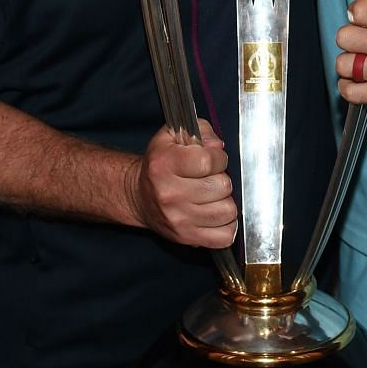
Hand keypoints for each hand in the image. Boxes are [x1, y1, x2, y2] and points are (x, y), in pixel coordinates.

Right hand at [131, 119, 237, 247]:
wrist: (139, 196)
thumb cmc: (160, 165)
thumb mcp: (172, 136)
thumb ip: (200, 130)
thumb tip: (218, 146)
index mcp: (164, 165)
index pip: (208, 161)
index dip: (218, 158)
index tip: (213, 159)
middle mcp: (169, 194)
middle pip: (221, 186)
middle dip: (221, 179)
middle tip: (209, 179)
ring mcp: (179, 219)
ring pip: (227, 211)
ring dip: (225, 202)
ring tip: (212, 196)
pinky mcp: (186, 237)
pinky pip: (224, 236)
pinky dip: (226, 225)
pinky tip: (215, 215)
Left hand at [334, 0, 366, 104]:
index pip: (356, 11)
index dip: (357, 13)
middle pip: (345, 38)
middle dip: (351, 37)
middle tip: (365, 38)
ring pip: (345, 65)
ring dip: (350, 62)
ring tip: (364, 58)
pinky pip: (352, 92)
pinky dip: (349, 85)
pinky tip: (360, 77)